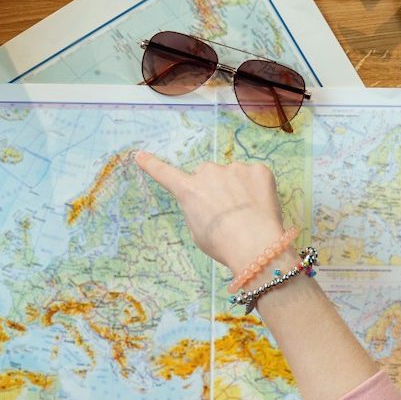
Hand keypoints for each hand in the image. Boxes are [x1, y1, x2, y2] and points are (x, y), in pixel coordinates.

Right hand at [135, 153, 286, 273]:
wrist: (254, 244)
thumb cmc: (221, 244)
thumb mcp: (198, 232)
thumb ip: (197, 210)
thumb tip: (207, 203)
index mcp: (188, 190)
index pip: (165, 174)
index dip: (152, 165)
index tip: (140, 155)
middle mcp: (209, 173)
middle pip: (208, 174)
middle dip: (214, 187)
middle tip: (226, 211)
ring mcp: (235, 168)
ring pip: (233, 175)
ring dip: (238, 188)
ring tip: (246, 213)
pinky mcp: (259, 170)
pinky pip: (255, 176)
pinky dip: (258, 188)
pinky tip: (261, 206)